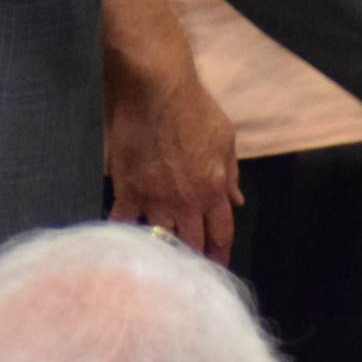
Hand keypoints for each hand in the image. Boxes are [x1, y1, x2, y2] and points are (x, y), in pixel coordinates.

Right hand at [104, 64, 240, 261]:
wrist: (157, 91)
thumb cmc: (195, 109)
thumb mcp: (225, 139)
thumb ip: (232, 174)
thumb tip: (238, 200)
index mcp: (214, 189)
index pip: (222, 233)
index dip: (221, 253)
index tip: (217, 265)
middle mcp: (187, 201)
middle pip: (193, 243)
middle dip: (195, 258)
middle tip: (190, 269)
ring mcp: (155, 198)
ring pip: (161, 239)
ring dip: (163, 251)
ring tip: (161, 262)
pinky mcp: (128, 190)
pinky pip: (124, 223)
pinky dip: (124, 236)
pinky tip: (123, 247)